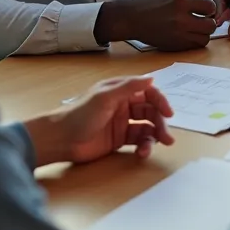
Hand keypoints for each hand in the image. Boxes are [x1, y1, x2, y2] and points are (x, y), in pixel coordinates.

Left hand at [27, 76, 175, 165]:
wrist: (60, 140)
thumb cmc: (80, 114)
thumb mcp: (105, 97)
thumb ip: (129, 87)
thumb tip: (151, 78)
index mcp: (120, 91)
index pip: (148, 93)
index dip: (160, 101)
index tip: (169, 114)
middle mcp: (123, 105)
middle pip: (150, 112)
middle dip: (160, 123)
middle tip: (167, 137)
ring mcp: (122, 123)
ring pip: (147, 127)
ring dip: (155, 136)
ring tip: (157, 146)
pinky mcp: (119, 140)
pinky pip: (138, 140)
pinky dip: (144, 146)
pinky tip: (142, 152)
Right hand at [95, 0, 216, 50]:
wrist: (132, 19)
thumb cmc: (152, 1)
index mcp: (180, 2)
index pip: (210, 6)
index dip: (210, 7)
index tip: (202, 8)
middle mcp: (181, 20)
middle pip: (211, 25)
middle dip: (209, 21)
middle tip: (201, 18)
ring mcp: (178, 35)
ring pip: (205, 38)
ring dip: (203, 32)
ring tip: (194, 27)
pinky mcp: (175, 46)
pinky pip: (196, 46)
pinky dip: (196, 40)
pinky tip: (188, 33)